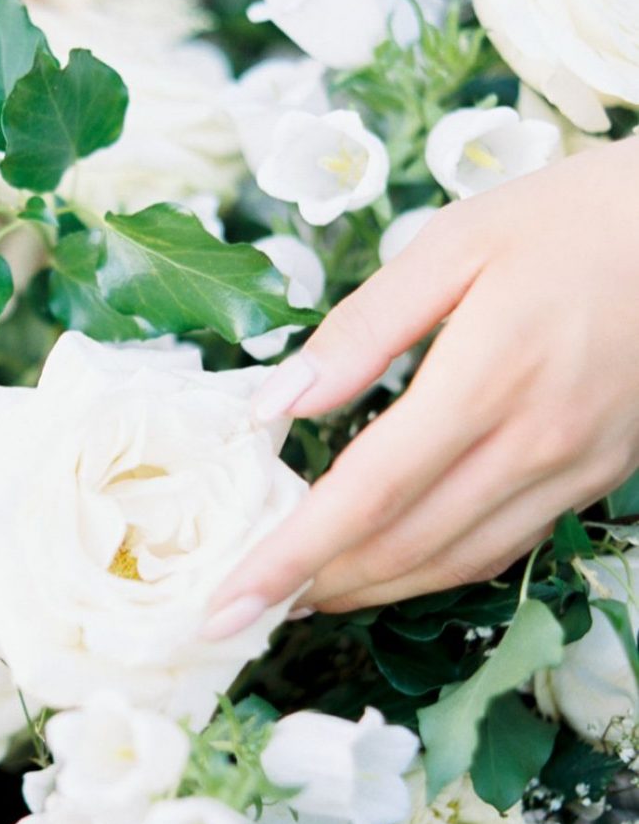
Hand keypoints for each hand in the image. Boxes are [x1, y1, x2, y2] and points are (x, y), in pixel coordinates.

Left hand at [203, 136, 638, 634]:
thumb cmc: (567, 217)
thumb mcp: (453, 244)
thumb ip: (362, 328)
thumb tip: (276, 401)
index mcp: (487, 379)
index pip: (368, 494)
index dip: (290, 557)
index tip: (227, 603)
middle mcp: (535, 443)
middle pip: (405, 545)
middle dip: (316, 586)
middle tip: (243, 606)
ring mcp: (574, 469)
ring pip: (455, 562)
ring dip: (370, 591)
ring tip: (299, 596)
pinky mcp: (597, 476)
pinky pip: (502, 546)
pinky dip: (433, 571)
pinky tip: (387, 566)